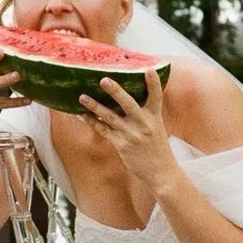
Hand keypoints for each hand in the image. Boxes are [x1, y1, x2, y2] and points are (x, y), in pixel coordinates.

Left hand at [79, 68, 175, 189]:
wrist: (161, 172)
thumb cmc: (157, 149)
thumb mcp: (157, 127)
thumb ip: (146, 113)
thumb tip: (129, 99)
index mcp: (154, 117)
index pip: (156, 96)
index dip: (153, 83)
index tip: (149, 69)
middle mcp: (144, 124)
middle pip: (128, 104)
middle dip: (116, 91)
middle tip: (103, 80)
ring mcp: (132, 134)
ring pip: (110, 116)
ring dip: (95, 106)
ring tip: (82, 96)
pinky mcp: (122, 145)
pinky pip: (104, 130)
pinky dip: (92, 122)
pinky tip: (83, 115)